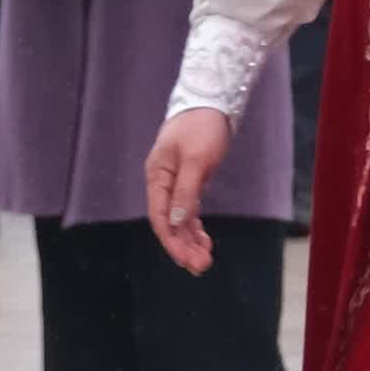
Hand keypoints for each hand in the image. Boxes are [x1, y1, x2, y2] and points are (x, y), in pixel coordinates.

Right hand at [145, 108, 230, 274]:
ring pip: (179, 220)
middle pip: (169, 223)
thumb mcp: (196, 159)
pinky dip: (195, 227)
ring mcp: (175, 183)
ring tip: (204, 261)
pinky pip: (188, 211)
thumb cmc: (201, 127)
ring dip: (190, 241)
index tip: (186, 261)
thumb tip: (176, 223)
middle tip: (201, 267)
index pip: (160, 217)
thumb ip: (185, 191)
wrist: (212, 103)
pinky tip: (204, 242)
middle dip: (183, 247)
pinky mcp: (189, 181)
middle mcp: (162, 182)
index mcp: (157, 176)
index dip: (172, 242)